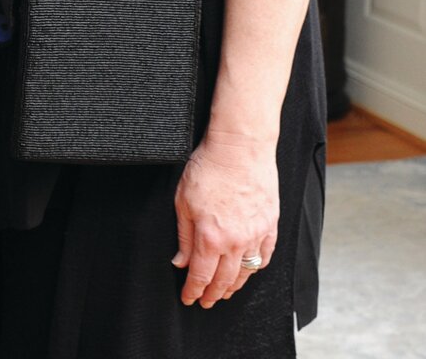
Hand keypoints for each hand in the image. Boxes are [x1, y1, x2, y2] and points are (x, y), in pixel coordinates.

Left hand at [172, 129, 278, 307]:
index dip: (193, 291)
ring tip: (224, 292)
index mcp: (210, 237)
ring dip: (234, 286)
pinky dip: (256, 268)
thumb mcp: (182, 200)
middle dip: (213, 294)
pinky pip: (265, 256)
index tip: (188, 299)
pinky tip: (249, 271)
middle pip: (225, 280)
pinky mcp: (270, 226)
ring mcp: (256, 236)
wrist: (240, 148)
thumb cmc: (208, 168)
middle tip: (206, 301)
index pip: (201, 276)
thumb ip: (183, 236)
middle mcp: (236, 242)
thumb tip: (180, 263)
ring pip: (246, 272)